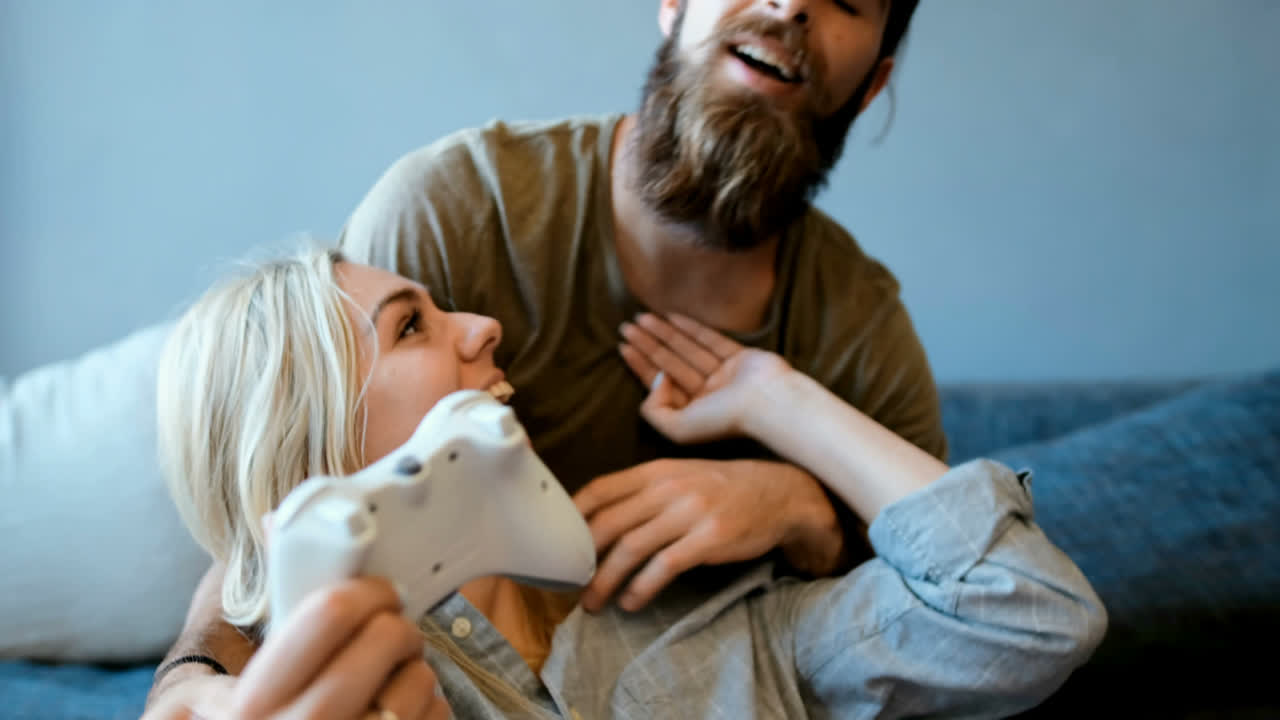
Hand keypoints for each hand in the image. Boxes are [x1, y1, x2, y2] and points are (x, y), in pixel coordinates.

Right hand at [144, 578, 449, 719]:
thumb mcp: (230, 683)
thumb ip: (261, 614)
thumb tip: (275, 521)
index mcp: (253, 702)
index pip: (330, 613)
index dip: (366, 588)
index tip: (380, 589)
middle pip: (386, 638)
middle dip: (398, 625)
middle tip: (391, 630)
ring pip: (419, 679)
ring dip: (415, 668)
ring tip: (390, 677)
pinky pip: (437, 714)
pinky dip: (430, 705)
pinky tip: (400, 710)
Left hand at [573, 458, 840, 612]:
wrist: (779, 493)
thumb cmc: (722, 488)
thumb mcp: (680, 476)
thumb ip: (644, 491)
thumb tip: (600, 521)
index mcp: (654, 470)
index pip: (599, 490)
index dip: (571, 518)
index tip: (556, 544)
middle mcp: (667, 488)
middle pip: (608, 524)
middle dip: (582, 558)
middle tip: (570, 584)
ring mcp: (689, 512)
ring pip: (630, 548)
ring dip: (605, 581)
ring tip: (593, 602)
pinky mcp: (709, 538)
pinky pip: (663, 567)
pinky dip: (641, 588)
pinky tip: (631, 603)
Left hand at [619, 313, 791, 443]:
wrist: (769, 403)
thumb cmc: (724, 420)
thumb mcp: (678, 428)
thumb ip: (655, 411)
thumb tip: (656, 379)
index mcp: (692, 411)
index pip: (660, 384)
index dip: (640, 365)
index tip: (623, 347)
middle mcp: (707, 393)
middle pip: (670, 363)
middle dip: (647, 344)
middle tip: (625, 326)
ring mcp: (724, 374)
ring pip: (687, 349)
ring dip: (664, 332)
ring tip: (641, 317)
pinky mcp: (739, 357)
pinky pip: (711, 340)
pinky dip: (692, 328)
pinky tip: (671, 316)